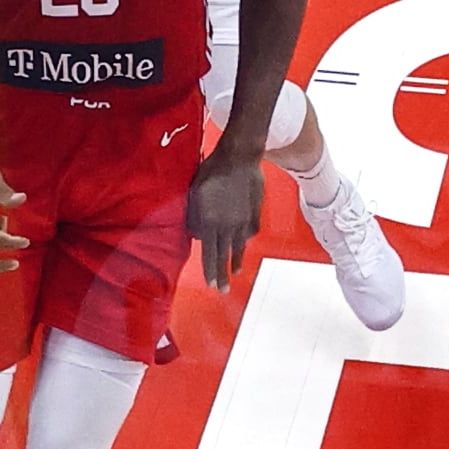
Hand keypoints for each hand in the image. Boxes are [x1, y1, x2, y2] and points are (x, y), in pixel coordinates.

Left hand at [187, 142, 264, 290]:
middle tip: (224, 290)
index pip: (209, 254)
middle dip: (223, 275)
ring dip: (237, 261)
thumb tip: (197, 235)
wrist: (239, 157)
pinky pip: (250, 231)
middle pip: (225, 255)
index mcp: (210, 222)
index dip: (210, 271)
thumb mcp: (193, 194)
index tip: (212, 285)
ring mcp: (244, 221)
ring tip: (236, 272)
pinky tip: (243, 243)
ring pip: (239, 246)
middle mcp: (228, 226)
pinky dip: (245, 238)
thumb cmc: (210, 172)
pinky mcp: (255, 213)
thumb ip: (194, 217)